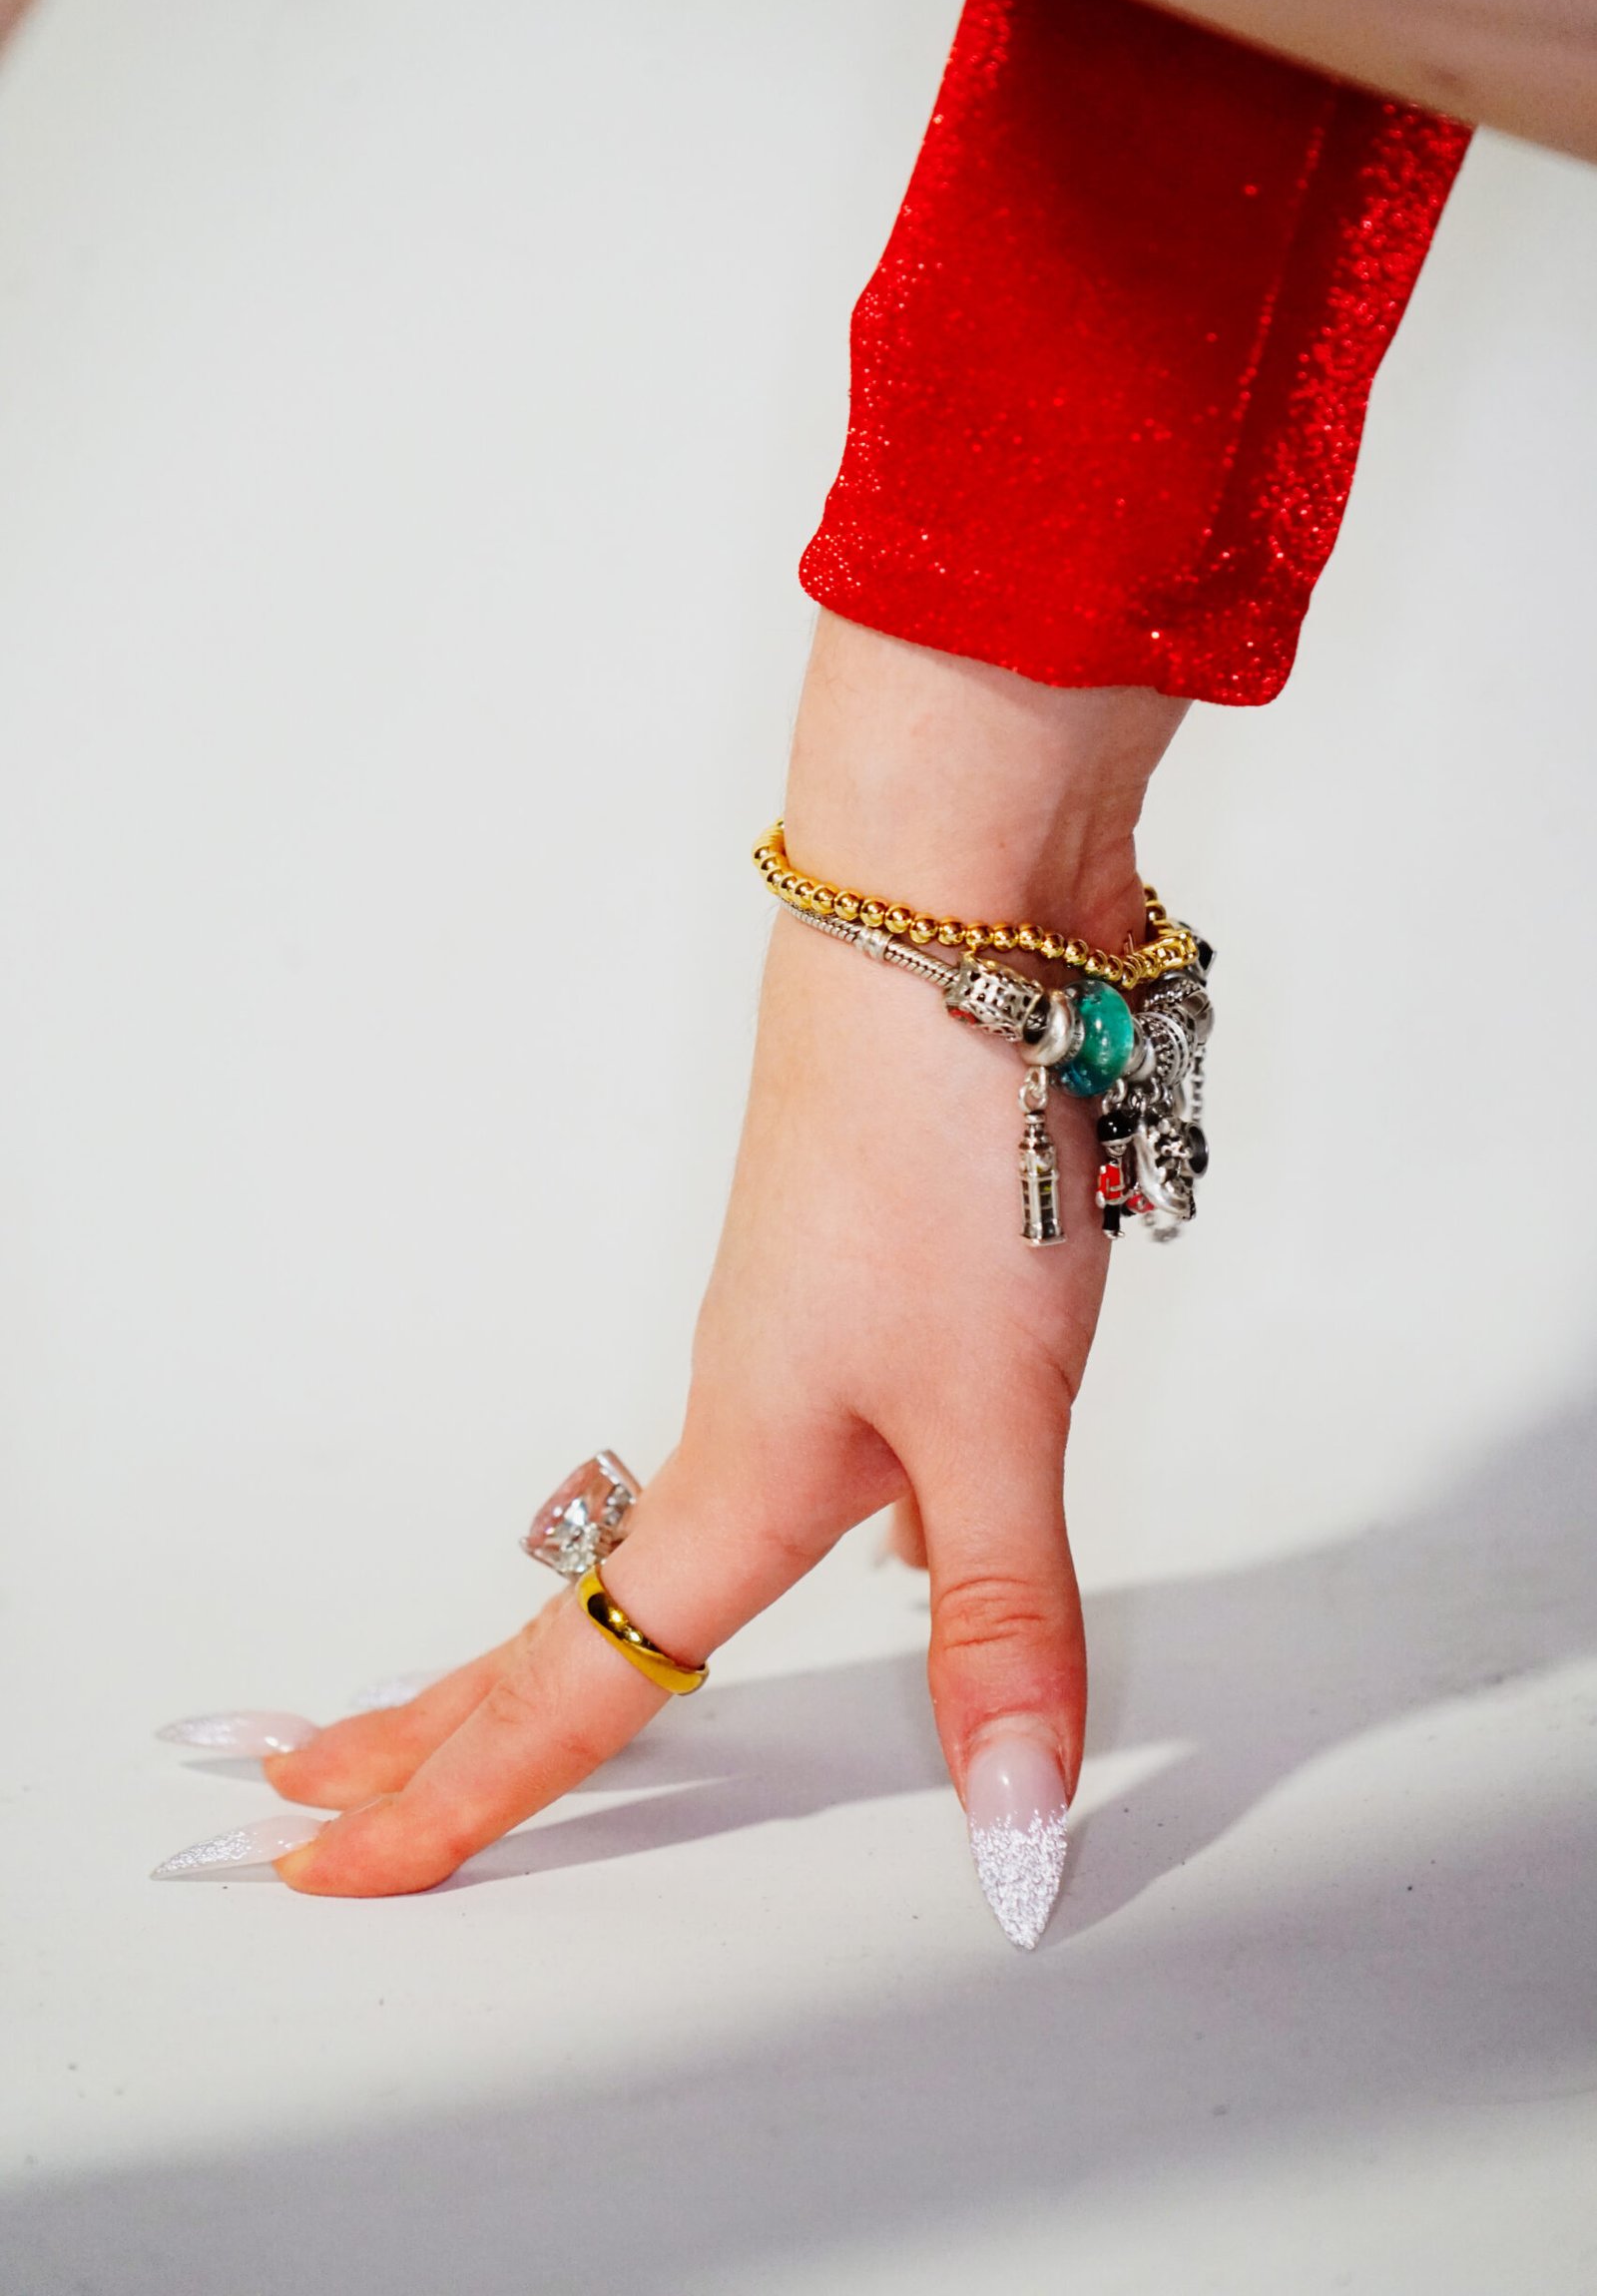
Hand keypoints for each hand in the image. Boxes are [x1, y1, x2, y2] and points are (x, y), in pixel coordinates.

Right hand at [165, 615, 1185, 1946]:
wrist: (949, 935)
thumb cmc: (944, 1152)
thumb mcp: (995, 1419)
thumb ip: (998, 1621)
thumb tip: (1004, 1830)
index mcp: (746, 1473)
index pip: (582, 1680)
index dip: (464, 1796)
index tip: (338, 1870)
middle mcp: (741, 1411)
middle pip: (566, 1599)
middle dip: (445, 1715)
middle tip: (329, 1782)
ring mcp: (784, 1336)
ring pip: (661, 1522)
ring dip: (574, 1623)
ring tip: (516, 1690)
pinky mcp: (846, 1275)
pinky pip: (758, 1446)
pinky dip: (709, 1528)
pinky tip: (823, 1529)